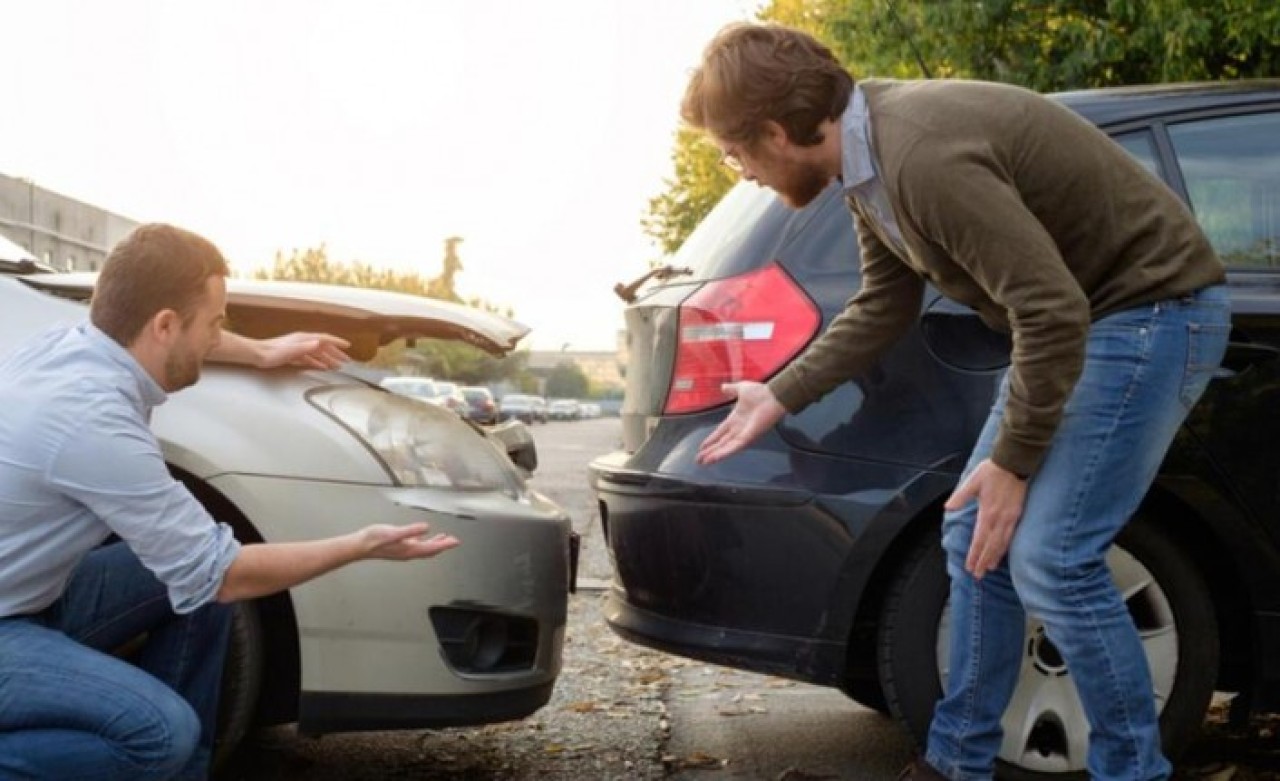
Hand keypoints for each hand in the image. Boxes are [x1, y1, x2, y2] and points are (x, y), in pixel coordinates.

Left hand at [257, 332, 350, 369]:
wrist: (256, 354)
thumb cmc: (271, 353)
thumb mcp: (290, 351)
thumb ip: (306, 347)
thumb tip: (320, 343)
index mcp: (304, 339)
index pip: (325, 339)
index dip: (337, 342)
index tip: (348, 346)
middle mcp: (303, 341)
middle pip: (324, 346)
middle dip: (336, 353)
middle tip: (346, 360)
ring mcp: (298, 348)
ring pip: (318, 353)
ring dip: (328, 359)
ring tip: (337, 366)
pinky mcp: (293, 355)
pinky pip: (310, 358)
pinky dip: (318, 362)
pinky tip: (321, 367)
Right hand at [360, 523, 460, 560]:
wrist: (360, 545)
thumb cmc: (374, 540)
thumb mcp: (394, 532)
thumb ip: (411, 530)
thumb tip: (426, 528)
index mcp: (409, 550)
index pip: (432, 548)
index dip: (445, 545)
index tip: (455, 542)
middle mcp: (408, 552)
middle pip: (430, 550)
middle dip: (443, 546)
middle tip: (454, 541)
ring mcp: (403, 550)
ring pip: (424, 548)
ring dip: (435, 543)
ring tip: (445, 539)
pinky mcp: (398, 546)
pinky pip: (417, 545)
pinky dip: (424, 540)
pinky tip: (425, 535)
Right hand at [696, 381, 786, 464]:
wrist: (773, 395)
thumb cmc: (761, 392)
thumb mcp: (741, 389)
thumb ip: (732, 389)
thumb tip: (723, 387)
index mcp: (736, 418)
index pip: (720, 432)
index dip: (711, 439)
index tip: (703, 446)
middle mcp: (738, 429)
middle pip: (721, 443)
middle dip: (710, 451)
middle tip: (699, 460)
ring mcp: (743, 434)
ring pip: (726, 447)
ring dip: (714, 455)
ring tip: (704, 462)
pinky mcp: (748, 437)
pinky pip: (734, 447)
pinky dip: (724, 452)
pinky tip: (715, 458)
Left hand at [945, 459, 1027, 578]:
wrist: (1014, 463)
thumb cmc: (992, 471)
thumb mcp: (972, 481)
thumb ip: (961, 496)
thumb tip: (948, 508)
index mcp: (987, 512)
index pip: (979, 539)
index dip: (975, 555)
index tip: (970, 566)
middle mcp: (1000, 519)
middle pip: (991, 546)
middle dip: (984, 561)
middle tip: (977, 575)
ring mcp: (1010, 518)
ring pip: (1002, 543)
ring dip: (995, 557)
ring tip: (989, 569)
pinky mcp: (1017, 514)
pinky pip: (1011, 536)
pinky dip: (1005, 547)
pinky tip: (1002, 553)